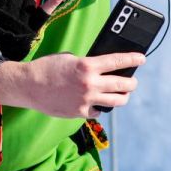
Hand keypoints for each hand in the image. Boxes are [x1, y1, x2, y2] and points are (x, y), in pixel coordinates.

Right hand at [0, 52, 144, 118]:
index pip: (118, 61)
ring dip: (122, 97)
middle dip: (131, 83)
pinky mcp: (79, 113)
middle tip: (133, 81)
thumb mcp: (69, 58)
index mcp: (87, 65)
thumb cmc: (48, 67)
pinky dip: (99, 107)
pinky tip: (97, 103)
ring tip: (123, 94)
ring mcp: (86, 100)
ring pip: (116, 102)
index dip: (133, 59)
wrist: (29, 85)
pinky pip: (97, 111)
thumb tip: (104, 68)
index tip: (142, 58)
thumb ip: (88, 63)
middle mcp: (90, 83)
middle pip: (122, 84)